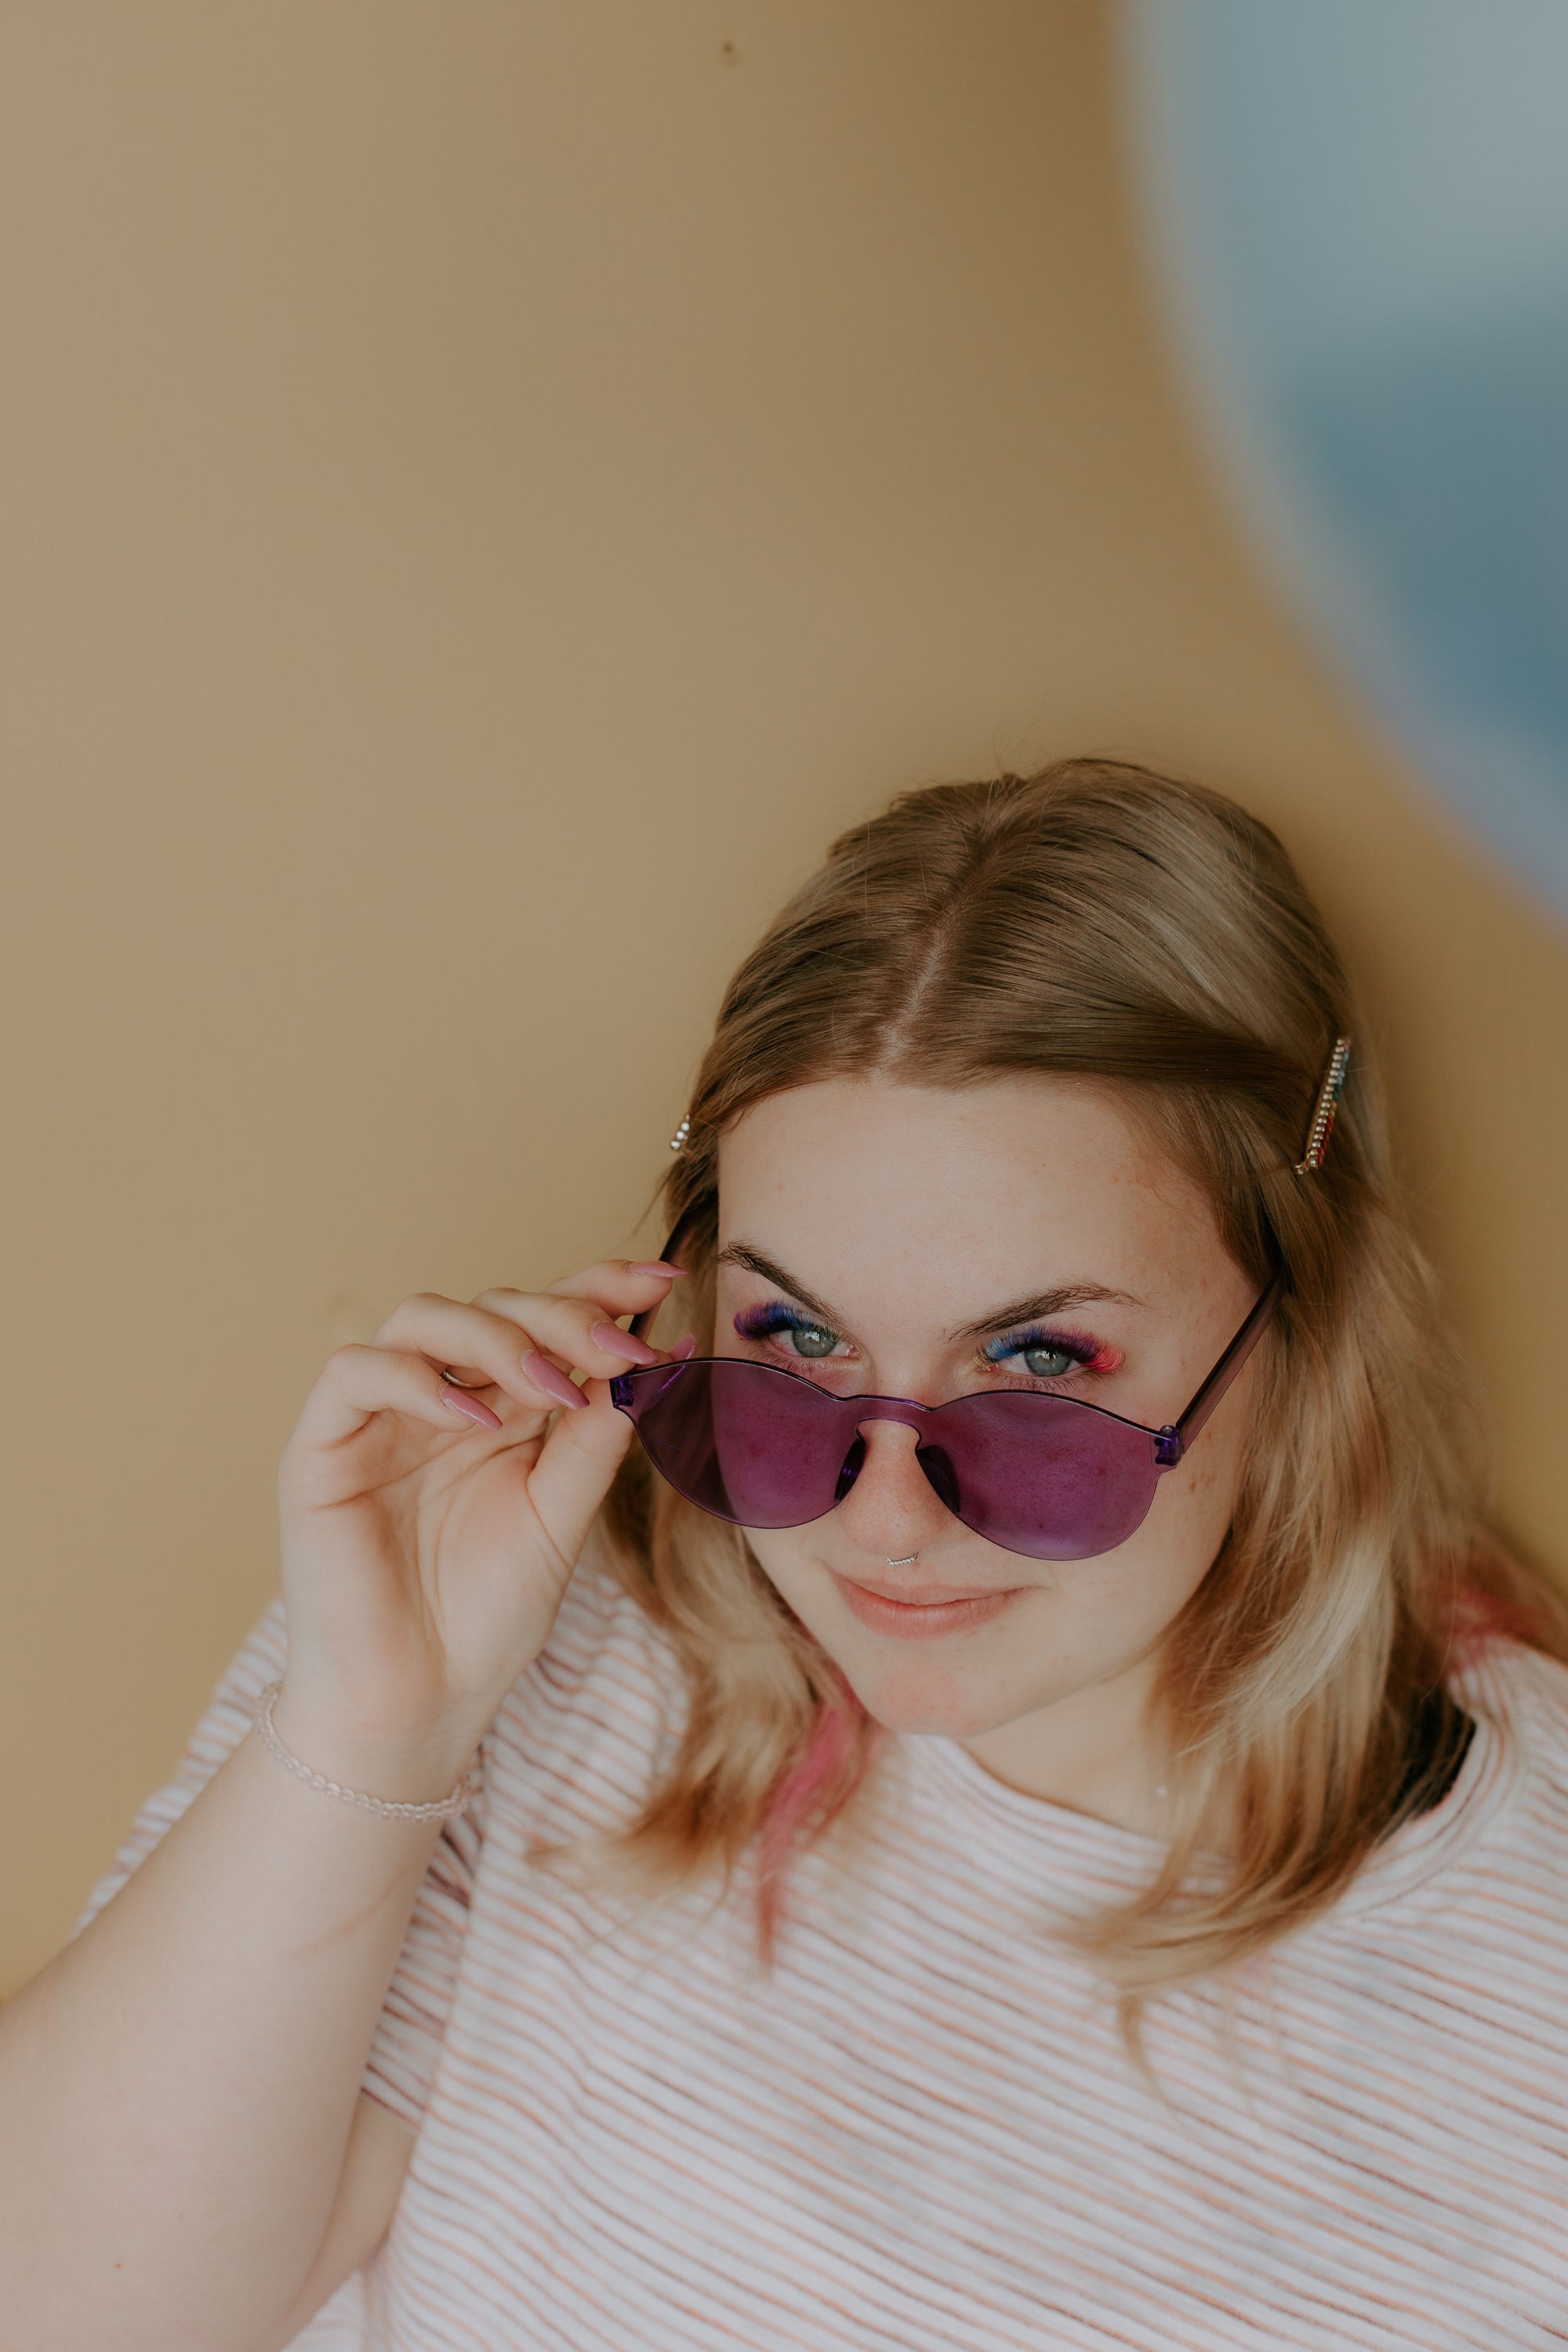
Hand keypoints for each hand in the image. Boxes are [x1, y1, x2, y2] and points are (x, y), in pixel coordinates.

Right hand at [271, 1259, 680, 1778]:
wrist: (421, 1704)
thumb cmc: (487, 1617)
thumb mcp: (561, 1517)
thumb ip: (595, 1438)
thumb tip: (651, 1359)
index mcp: (501, 1410)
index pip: (544, 1321)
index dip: (599, 1288)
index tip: (665, 1279)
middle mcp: (440, 1400)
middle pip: (493, 1307)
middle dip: (563, 1314)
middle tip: (621, 1344)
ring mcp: (379, 1418)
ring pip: (422, 1318)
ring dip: (496, 1337)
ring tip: (550, 1385)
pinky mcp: (321, 1448)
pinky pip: (354, 1373)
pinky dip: (416, 1379)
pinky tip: (474, 1421)